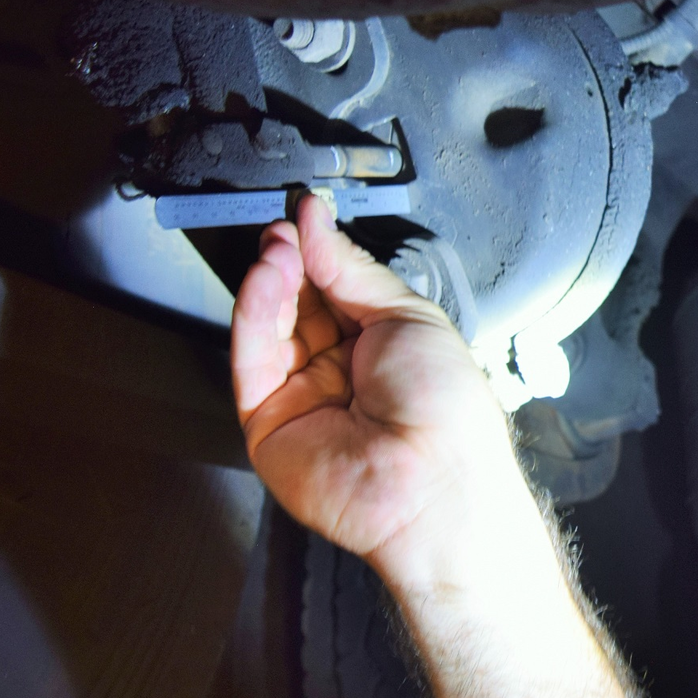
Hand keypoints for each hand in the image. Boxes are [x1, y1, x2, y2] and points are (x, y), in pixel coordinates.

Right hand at [230, 195, 512, 568]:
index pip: (335, 287)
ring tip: (276, 249)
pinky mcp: (268, 421)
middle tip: (284, 232)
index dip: (318, 252)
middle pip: (298, 303)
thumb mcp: (409, 315)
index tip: (303, 217)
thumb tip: (318, 223)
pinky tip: (264, 278)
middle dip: (290, 263)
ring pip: (269, 326)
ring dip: (269, 281)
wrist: (435, 481)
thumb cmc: (446, 409)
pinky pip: (251, 359)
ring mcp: (303, 396)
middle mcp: (341, 370)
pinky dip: (252, 312)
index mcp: (383, 346)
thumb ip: (353, 269)